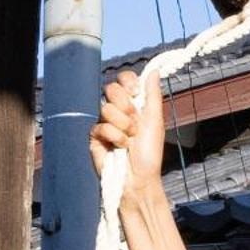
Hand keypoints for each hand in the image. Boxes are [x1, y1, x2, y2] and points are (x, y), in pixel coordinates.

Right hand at [90, 69, 165, 209]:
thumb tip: (153, 70)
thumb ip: (153, 95)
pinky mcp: (95, 136)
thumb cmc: (149, 154)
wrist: (138, 178)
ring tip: (130, 140)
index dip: (128, 82)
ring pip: (106, 107)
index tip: (136, 93)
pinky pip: (100, 126)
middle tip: (135, 123)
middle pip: (111, 88)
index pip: (124, 80)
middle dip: (126, 106)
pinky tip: (119, 148)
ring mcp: (105, 123)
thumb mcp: (155, 121)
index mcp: (133, 104)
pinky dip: (114, 137)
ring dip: (123, 125)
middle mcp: (118, 110)